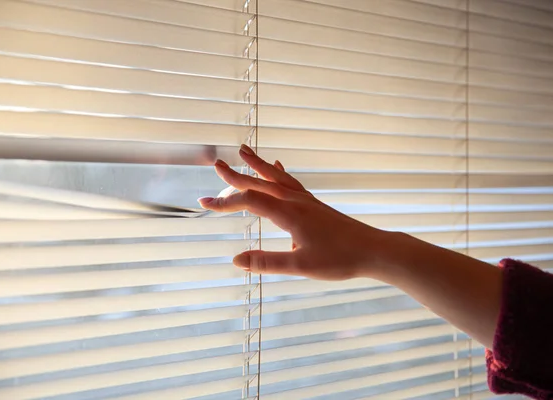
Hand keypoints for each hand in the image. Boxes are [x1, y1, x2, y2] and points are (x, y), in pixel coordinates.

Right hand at [198, 144, 389, 279]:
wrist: (373, 250)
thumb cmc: (339, 259)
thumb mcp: (300, 266)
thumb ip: (267, 262)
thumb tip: (235, 260)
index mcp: (289, 214)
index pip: (249, 201)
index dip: (225, 202)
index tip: (204, 203)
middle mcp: (295, 201)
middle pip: (260, 183)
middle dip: (236, 176)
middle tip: (216, 165)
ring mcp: (306, 200)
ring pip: (275, 178)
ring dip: (258, 166)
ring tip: (244, 152)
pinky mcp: (314, 204)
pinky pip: (291, 182)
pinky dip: (279, 173)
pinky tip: (278, 167)